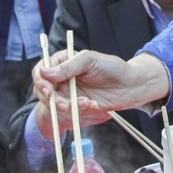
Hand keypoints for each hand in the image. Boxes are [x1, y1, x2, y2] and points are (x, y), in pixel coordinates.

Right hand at [33, 51, 169, 125]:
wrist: (131, 85)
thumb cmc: (113, 67)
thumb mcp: (89, 60)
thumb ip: (67, 66)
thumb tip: (44, 73)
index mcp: (62, 61)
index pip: (41, 71)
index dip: (40, 81)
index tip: (49, 90)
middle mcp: (62, 77)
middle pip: (43, 90)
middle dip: (53, 100)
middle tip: (65, 105)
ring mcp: (68, 92)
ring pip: (55, 104)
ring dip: (67, 107)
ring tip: (86, 103)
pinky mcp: (77, 105)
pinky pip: (69, 112)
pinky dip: (79, 110)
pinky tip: (93, 105)